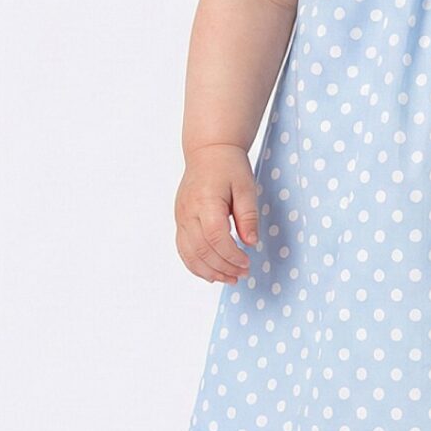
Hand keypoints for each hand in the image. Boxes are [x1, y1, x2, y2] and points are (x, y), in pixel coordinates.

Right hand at [174, 144, 259, 284]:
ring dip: (209, 271)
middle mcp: (188, 211)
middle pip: (202, 250)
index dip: (232, 255)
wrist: (208, 151)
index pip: (216, 237)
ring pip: (189, 254)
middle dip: (223, 267)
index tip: (247, 262)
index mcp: (206, 201)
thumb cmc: (229, 166)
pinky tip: (211, 272)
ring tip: (229, 279)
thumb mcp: (246, 187)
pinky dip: (196, 265)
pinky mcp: (180, 220)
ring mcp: (181, 217)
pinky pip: (183, 249)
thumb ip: (248, 216)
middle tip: (243, 274)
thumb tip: (250, 243)